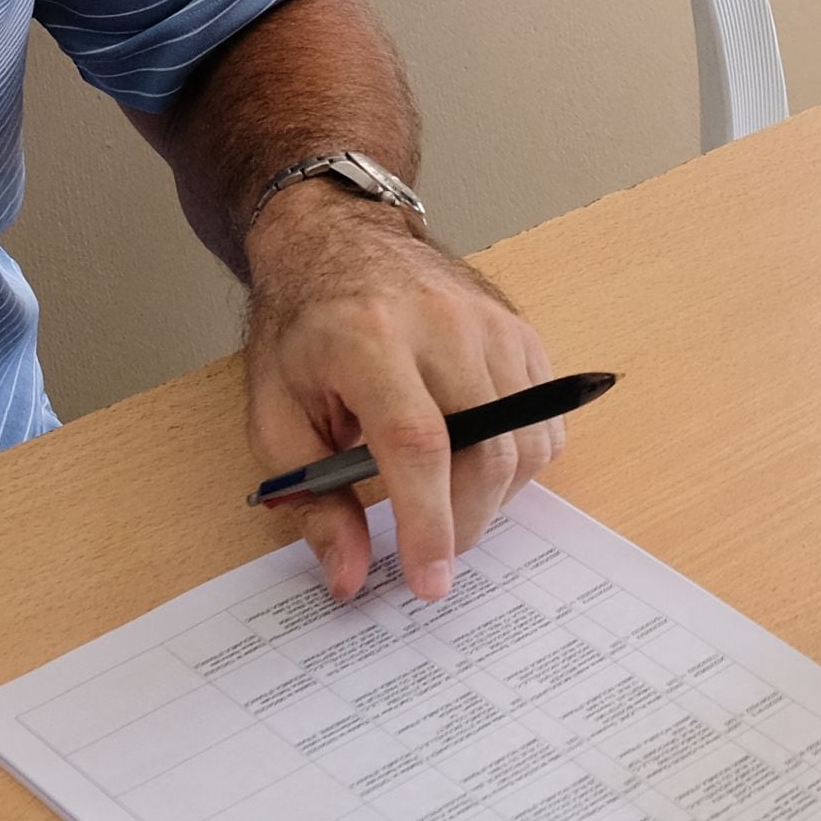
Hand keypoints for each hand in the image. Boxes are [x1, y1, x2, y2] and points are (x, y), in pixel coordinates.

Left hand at [242, 194, 559, 604]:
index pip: (418, 444)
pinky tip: (477, 462)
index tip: (428, 581)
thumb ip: (312, 501)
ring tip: (451, 503)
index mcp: (369, 340)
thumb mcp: (274, 416)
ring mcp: (491, 322)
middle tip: (434, 554)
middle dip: (465, 524)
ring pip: (528, 438)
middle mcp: (442, 325)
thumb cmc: (303, 330)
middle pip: (487, 449)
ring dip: (496, 496)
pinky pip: (545, 416)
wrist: (339, 238)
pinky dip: (520, 458)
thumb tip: (350, 576)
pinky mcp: (520, 328)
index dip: (428, 522)